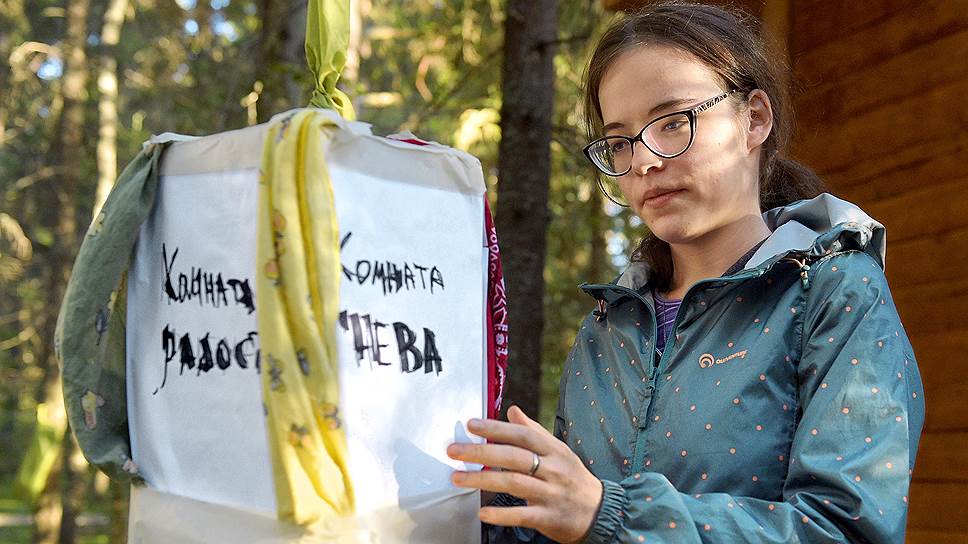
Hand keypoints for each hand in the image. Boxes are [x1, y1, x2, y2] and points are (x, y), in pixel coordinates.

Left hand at [447, 405, 602, 543]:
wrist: (601, 511)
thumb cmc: (573, 477)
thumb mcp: (558, 450)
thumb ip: (533, 431)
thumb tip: (512, 411)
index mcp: (554, 450)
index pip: (522, 434)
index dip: (496, 428)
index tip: (472, 424)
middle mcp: (552, 469)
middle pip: (513, 457)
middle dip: (481, 452)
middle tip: (454, 450)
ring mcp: (551, 493)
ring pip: (513, 483)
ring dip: (482, 480)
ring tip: (458, 478)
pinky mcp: (548, 517)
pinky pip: (522, 515)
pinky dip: (501, 514)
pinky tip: (483, 512)